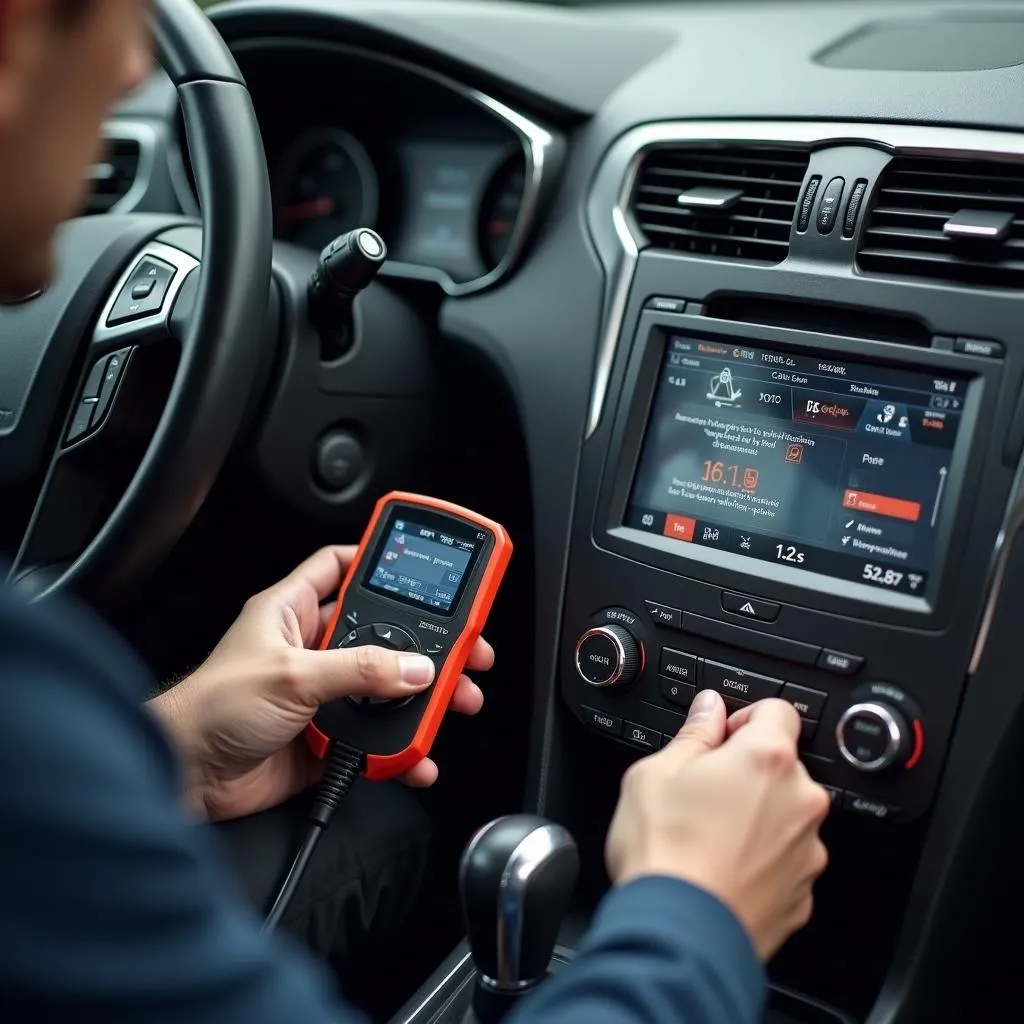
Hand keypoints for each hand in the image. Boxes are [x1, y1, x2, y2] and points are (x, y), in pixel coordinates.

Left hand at [149, 545, 493, 821]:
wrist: (185, 777)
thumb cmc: (211, 708)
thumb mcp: (291, 675)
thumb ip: (358, 670)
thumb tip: (414, 667)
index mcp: (293, 612)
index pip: (340, 566)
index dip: (378, 559)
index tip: (421, 562)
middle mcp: (311, 648)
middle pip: (382, 634)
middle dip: (426, 642)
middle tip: (465, 646)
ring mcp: (321, 694)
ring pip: (386, 688)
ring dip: (423, 697)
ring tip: (456, 700)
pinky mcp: (325, 737)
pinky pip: (377, 737)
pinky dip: (402, 748)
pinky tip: (418, 754)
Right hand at [605, 690, 829, 960]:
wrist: (677, 936)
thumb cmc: (663, 853)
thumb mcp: (654, 773)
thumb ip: (693, 734)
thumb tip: (709, 710)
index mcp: (766, 759)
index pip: (778, 710)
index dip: (745, 718)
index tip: (720, 738)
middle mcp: (800, 801)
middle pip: (783, 767)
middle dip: (748, 772)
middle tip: (703, 791)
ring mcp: (807, 851)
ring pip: (785, 815)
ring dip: (757, 817)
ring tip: (708, 837)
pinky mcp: (803, 894)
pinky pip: (784, 861)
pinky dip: (760, 860)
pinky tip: (721, 868)